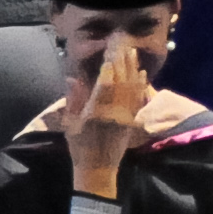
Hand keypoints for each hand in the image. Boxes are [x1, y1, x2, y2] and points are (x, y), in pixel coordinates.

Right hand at [65, 38, 152, 196]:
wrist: (97, 169)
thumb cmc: (79, 147)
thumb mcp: (70, 124)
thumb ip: (74, 99)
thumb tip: (73, 77)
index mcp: (95, 112)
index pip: (105, 83)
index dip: (109, 66)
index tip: (110, 50)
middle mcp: (113, 111)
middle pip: (120, 80)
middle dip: (122, 60)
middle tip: (123, 43)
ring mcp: (125, 115)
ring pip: (132, 87)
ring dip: (133, 68)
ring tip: (132, 52)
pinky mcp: (133, 120)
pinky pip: (139, 98)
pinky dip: (141, 84)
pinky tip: (142, 72)